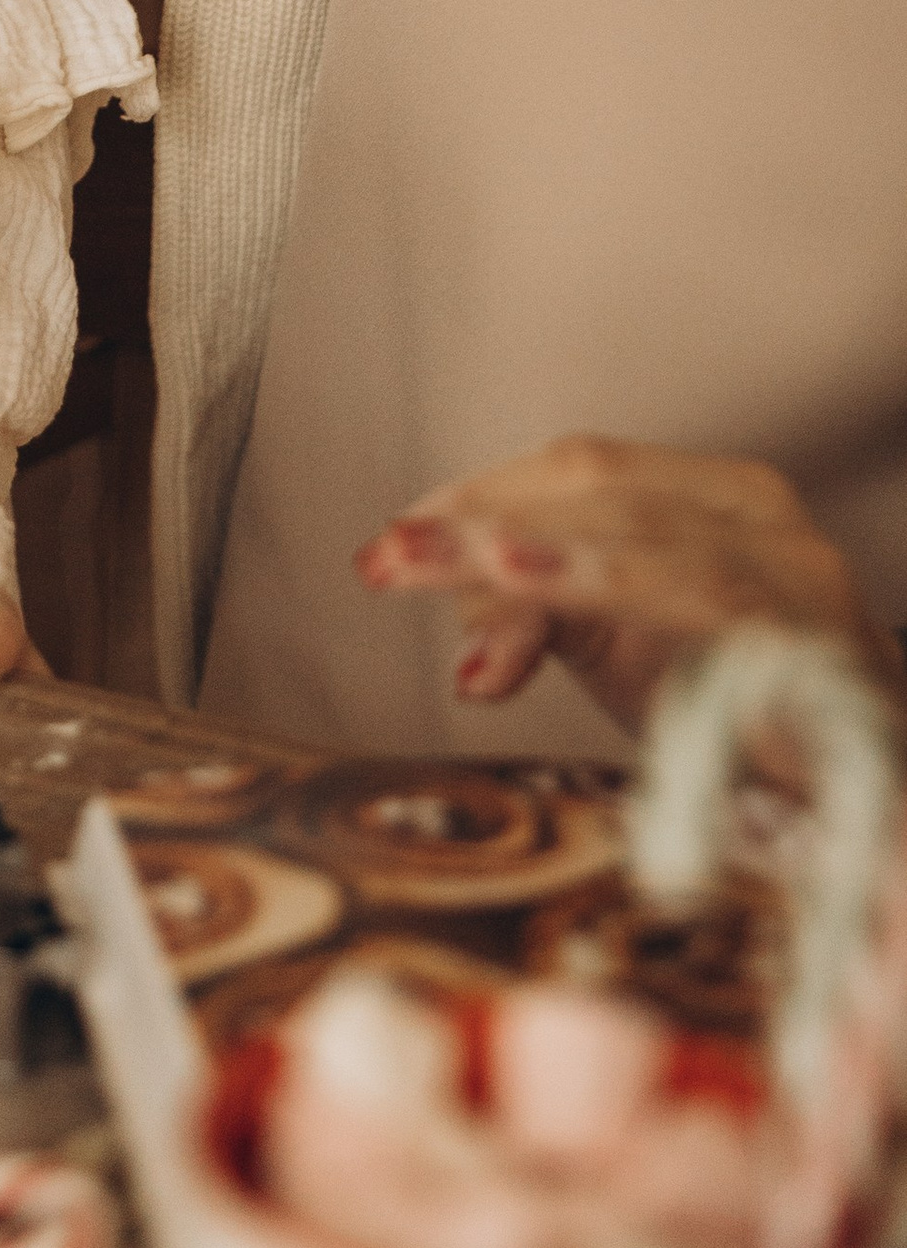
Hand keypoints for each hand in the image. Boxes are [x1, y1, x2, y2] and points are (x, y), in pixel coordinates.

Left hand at [355, 436, 905, 736]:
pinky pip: (713, 615)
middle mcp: (763, 514)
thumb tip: (467, 657)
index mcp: (716, 492)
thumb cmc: (748, 699)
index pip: (583, 467)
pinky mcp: (817, 647)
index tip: (396, 535)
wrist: (882, 780)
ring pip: (652, 544)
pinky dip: (632, 603)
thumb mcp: (625, 644)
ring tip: (469, 565)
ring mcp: (799, 576)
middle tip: (390, 559)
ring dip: (545, 558)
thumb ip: (540, 620)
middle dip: (485, 524)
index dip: (480, 492)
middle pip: (603, 492)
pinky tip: (564, 607)